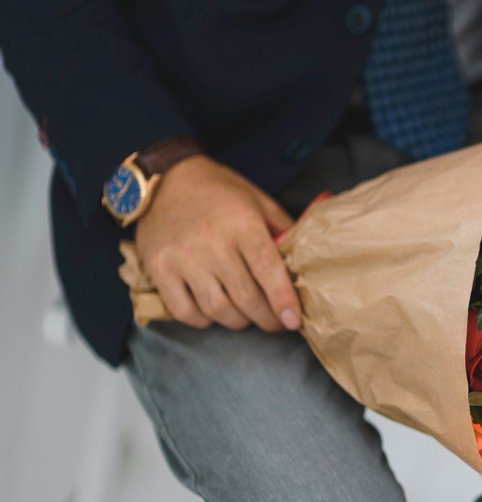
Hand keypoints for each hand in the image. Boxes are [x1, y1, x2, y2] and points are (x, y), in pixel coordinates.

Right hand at [135, 155, 301, 332]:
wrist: (166, 178)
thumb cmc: (219, 191)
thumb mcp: (258, 200)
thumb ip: (282, 230)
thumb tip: (303, 263)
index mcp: (242, 223)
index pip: (267, 270)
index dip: (283, 300)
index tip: (293, 321)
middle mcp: (212, 242)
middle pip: (246, 297)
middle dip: (267, 318)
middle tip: (276, 323)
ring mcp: (182, 258)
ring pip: (217, 309)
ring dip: (238, 321)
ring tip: (248, 317)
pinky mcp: (158, 269)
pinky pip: (184, 311)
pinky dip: (204, 320)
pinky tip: (214, 312)